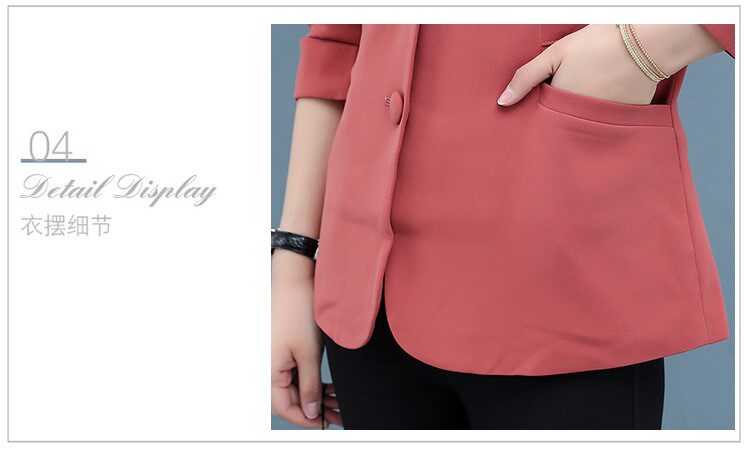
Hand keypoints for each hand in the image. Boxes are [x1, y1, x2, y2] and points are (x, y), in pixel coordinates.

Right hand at [271, 251, 340, 427]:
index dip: (306, 419)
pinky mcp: (284, 350)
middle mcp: (268, 368)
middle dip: (315, 408)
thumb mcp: (308, 353)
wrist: (294, 280)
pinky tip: (330, 387)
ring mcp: (276, 359)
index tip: (326, 424)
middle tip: (339, 414)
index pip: (285, 408)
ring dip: (315, 395)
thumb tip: (310, 410)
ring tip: (338, 402)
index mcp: (268, 372)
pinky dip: (312, 381)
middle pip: (291, 399)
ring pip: (295, 387)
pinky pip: (296, 373)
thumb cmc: (298, 313)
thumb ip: (309, 385)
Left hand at [497, 24, 724, 106]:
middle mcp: (580, 120)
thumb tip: (502, 103)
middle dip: (562, 114)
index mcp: (560, 105)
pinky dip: (604, 112)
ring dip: (583, 114)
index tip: (543, 99)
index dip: (543, 107)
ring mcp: (602, 121)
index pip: (543, 117)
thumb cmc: (598, 44)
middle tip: (571, 92)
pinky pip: (606, 121)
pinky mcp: (623, 120)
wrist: (645, 43)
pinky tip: (608, 92)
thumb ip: (527, 78)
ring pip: (584, 123)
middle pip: (563, 123)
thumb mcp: (556, 55)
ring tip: (591, 90)